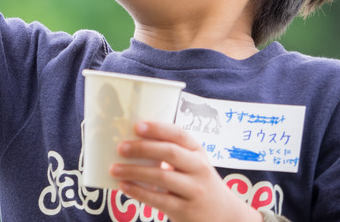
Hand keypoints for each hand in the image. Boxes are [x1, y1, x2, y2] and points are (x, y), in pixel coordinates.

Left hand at [111, 121, 261, 221]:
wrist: (224, 215)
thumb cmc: (199, 182)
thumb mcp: (194, 163)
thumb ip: (173, 152)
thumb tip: (132, 141)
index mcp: (198, 151)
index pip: (179, 134)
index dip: (158, 128)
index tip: (137, 126)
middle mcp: (199, 169)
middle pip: (169, 153)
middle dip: (142, 149)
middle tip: (120, 148)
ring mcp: (194, 191)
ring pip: (162, 177)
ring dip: (134, 171)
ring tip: (114, 168)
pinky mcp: (186, 210)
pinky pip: (159, 200)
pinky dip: (139, 192)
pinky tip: (124, 186)